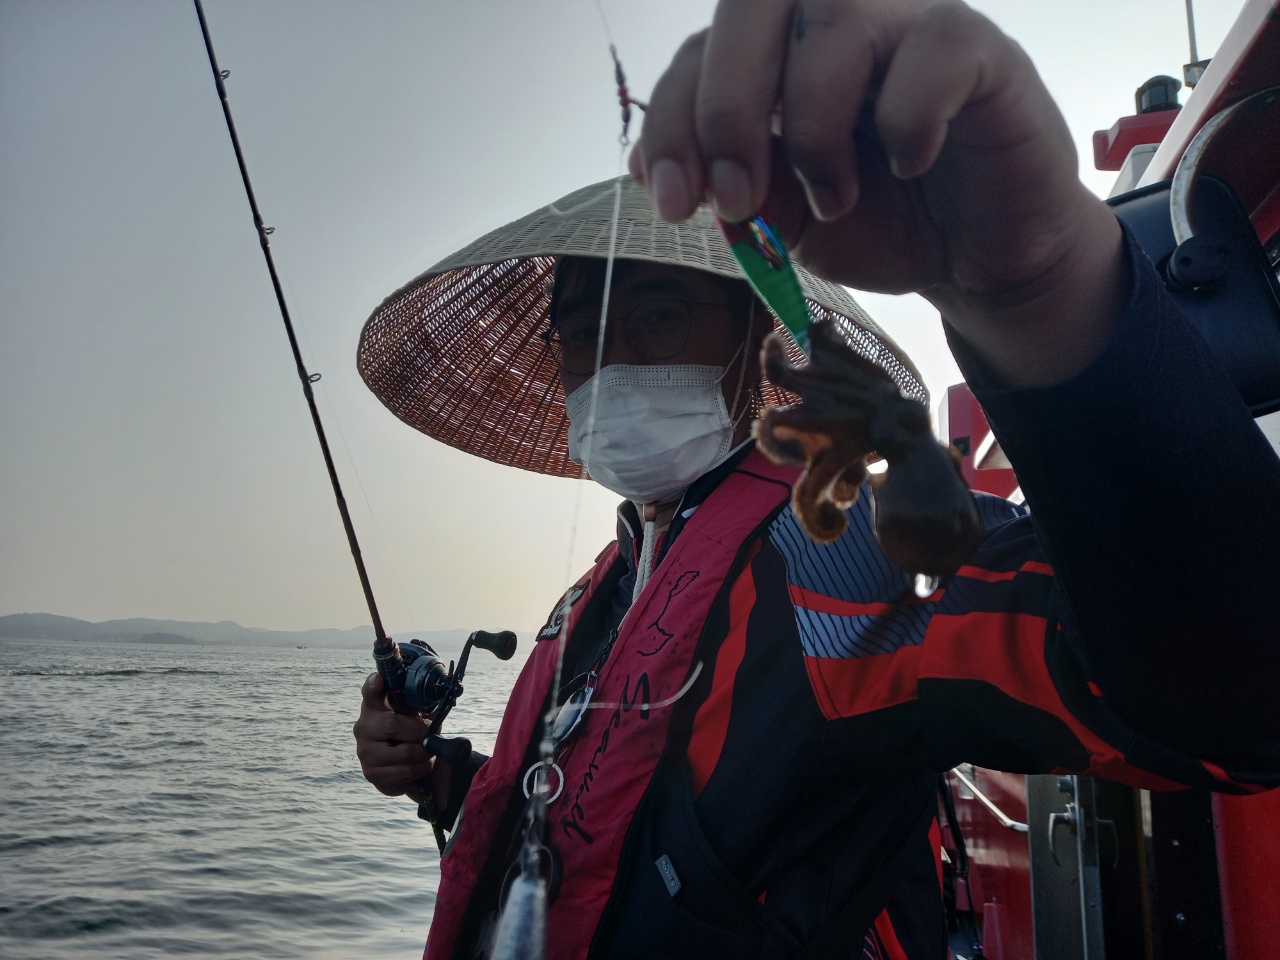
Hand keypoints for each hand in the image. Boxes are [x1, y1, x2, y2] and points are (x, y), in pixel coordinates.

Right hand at [352, 672, 447, 801]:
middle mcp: (363, 727)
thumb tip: (439, 691)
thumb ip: (421, 701)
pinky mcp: (372, 775)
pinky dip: (421, 770)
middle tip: (432, 734)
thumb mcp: (416, 713)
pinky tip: (420, 765)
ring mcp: (365, 752)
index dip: (373, 685)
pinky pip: (405, 773)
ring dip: (426, 754)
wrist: (408, 764)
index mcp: (374, 706)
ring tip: (428, 752)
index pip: (369, 691)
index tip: (380, 679)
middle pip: (393, 725)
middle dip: (421, 731)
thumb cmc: (411, 732)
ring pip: (404, 753)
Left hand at [631, 0, 1126, 384]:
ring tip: (833, 197)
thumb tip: (657, 171)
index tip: (673, 202)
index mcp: (781, 56)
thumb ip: (736, 188)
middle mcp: (840, 23)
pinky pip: (934, 46)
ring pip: (836, 16)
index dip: (672, 121)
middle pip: (756, 0)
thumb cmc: (886, 222)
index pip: (702, 52)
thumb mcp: (791, 220)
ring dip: (814, 122)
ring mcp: (910, 26)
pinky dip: (908, 117)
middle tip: (736, 198)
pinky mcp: (982, 50)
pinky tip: (911, 163)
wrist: (979, 259)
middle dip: (726, 106)